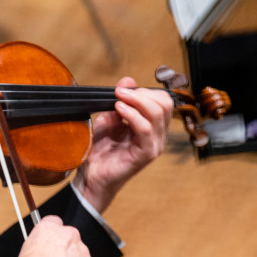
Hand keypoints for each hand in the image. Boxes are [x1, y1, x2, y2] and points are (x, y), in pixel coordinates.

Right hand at [15, 215, 94, 256]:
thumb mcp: (27, 249)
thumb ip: (38, 247)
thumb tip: (39, 255)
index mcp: (50, 227)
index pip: (55, 223)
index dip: (54, 236)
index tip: (51, 245)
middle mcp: (69, 234)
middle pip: (70, 242)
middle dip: (65, 254)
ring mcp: (82, 251)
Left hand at [76, 77, 173, 212]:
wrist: (91, 175)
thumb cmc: (100, 150)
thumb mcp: (108, 119)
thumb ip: (120, 101)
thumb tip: (128, 80)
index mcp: (152, 126)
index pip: (162, 101)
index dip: (144, 91)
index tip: (122, 89)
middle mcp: (157, 135)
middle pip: (164, 104)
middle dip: (142, 94)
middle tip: (121, 93)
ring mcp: (154, 145)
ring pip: (158, 114)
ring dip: (136, 101)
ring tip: (118, 100)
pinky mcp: (146, 154)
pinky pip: (146, 129)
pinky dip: (133, 115)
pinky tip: (119, 110)